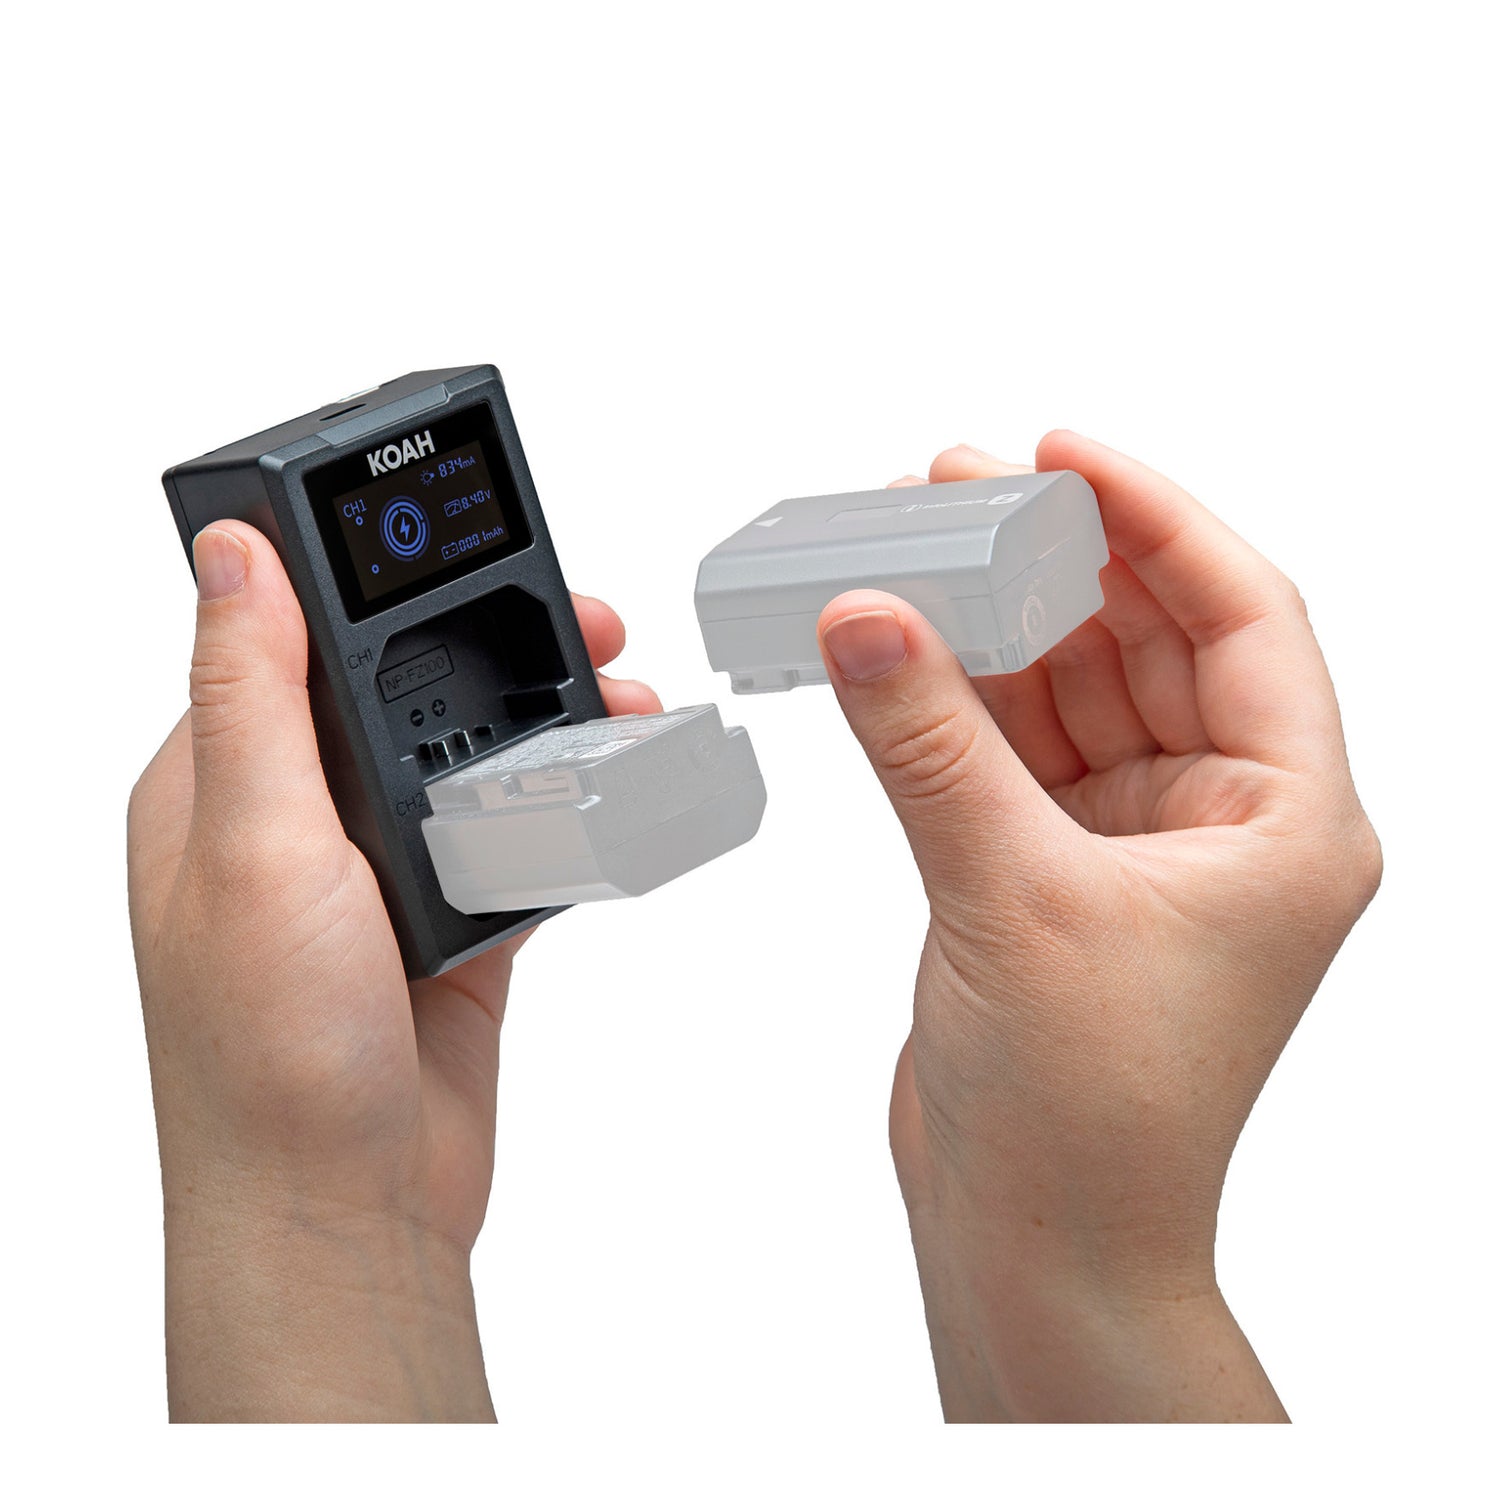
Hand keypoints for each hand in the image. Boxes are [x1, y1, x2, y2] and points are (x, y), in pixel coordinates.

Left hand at [128, 521, 660, 1421]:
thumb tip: (236, 553)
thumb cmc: (269, 1059)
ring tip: (619, 706)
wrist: (345, 1213)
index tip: (455, 539)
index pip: (292, 639)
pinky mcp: (446, 926)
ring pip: (469, 759)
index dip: (375, 581)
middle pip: (403, 690)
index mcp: (218, 787)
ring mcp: (375, 877)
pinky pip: (512, 837)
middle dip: (490, 644)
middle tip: (581, 622)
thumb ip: (254, 696)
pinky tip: (608, 791)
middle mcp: (294, 825)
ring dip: (543, 725)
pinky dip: (563, 809)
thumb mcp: (254, 849)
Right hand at [817, 434, 1380, 1421]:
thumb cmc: (1089, 1120)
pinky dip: (957, 701)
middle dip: (1059, 563)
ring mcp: (1137, 845)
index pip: (1242, 617)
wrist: (1038, 1242)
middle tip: (963, 488)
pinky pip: (1011, 750)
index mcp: (1288, 823)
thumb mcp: (1010, 898)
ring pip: (1072, 691)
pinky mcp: (1056, 870)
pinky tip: (904, 650)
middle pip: (1148, 640)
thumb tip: (868, 617)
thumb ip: (931, 742)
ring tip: (917, 553)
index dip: (1157, 518)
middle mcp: (1224, 823)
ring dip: (999, 627)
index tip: (1067, 455)